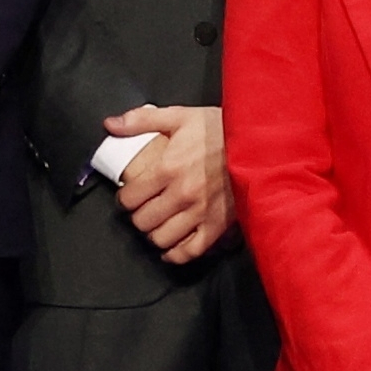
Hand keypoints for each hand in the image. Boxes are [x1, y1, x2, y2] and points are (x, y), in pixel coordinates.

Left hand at [102, 104, 234, 265]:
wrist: (259, 143)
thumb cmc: (220, 129)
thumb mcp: (180, 116)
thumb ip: (142, 120)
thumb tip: (111, 125)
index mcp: (168, 168)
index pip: (130, 197)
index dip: (125, 198)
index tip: (129, 195)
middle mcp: (182, 195)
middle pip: (143, 221)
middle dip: (138, 216)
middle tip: (143, 209)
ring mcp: (200, 213)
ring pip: (162, 239)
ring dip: (154, 234)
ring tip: (157, 224)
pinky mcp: (217, 225)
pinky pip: (190, 251)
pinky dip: (175, 254)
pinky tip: (170, 249)